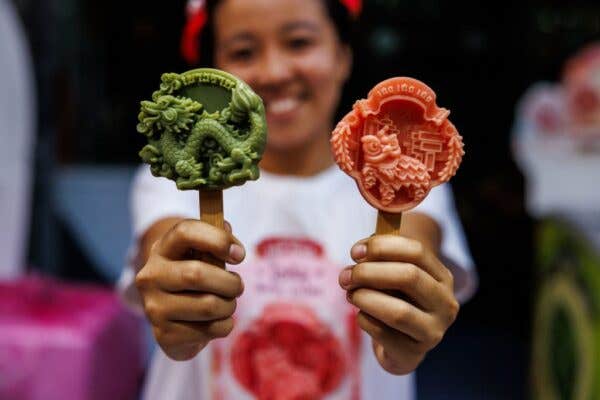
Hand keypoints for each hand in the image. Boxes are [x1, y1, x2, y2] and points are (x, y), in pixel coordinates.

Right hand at [135, 219, 245, 360]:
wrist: (175, 317)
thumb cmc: (195, 274)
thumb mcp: (203, 253)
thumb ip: (217, 238)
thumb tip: (228, 233)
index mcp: (162, 248)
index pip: (185, 232)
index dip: (217, 239)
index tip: (239, 255)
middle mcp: (151, 276)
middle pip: (196, 275)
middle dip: (230, 282)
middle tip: (238, 286)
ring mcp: (154, 307)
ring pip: (208, 306)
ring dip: (229, 306)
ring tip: (228, 303)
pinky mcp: (164, 335)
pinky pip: (209, 330)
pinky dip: (224, 326)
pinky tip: (218, 321)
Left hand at [339, 235, 458, 374]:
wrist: (401, 345)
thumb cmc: (396, 299)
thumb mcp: (393, 274)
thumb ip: (379, 257)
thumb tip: (360, 250)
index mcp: (442, 277)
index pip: (416, 251)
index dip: (382, 246)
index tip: (355, 251)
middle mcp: (445, 304)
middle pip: (409, 277)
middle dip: (369, 273)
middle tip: (346, 276)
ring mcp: (432, 332)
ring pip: (398, 312)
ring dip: (365, 298)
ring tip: (351, 294)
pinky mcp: (413, 353)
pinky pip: (382, 332)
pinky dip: (364, 319)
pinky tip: (361, 315)